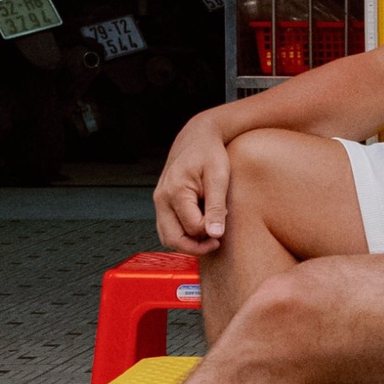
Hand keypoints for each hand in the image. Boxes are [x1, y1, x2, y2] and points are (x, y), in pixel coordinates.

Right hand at [153, 110, 235, 254]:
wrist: (196, 136)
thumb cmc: (210, 153)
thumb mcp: (219, 176)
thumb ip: (216, 206)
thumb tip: (215, 235)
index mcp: (175, 191)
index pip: (192, 227)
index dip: (210, 231)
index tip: (225, 222)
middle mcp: (161, 198)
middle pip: (172, 239)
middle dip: (195, 247)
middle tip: (216, 243)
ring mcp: (159, 201)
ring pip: (167, 237)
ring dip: (187, 243)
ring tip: (209, 237)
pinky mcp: (162, 203)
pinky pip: (167, 228)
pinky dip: (182, 234)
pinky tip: (200, 228)